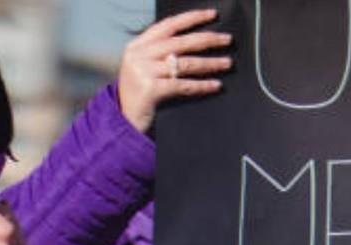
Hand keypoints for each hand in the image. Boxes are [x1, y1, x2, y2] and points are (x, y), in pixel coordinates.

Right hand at [118, 8, 232, 133]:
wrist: (122, 124)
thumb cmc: (138, 97)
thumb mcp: (143, 69)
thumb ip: (160, 54)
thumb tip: (195, 42)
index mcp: (137, 46)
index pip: (168, 25)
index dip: (192, 18)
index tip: (212, 15)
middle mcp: (139, 56)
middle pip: (180, 42)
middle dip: (207, 39)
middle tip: (228, 40)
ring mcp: (143, 72)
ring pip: (184, 63)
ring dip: (210, 63)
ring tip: (227, 63)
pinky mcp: (150, 90)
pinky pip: (183, 85)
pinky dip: (202, 85)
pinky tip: (216, 85)